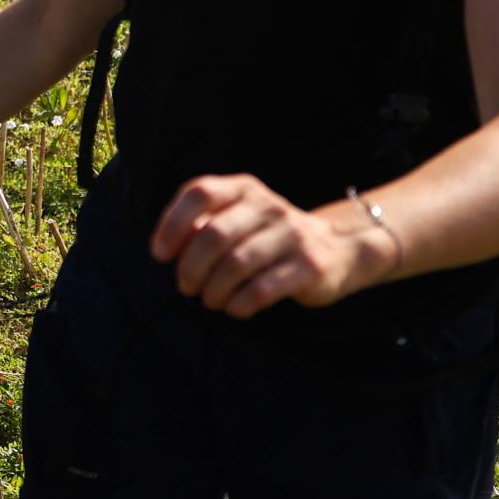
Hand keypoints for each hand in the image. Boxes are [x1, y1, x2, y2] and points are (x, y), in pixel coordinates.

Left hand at [148, 173, 387, 316]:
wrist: (338, 250)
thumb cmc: (268, 238)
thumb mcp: (237, 221)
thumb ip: (202, 226)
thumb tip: (166, 249)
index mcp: (245, 189)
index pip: (199, 193)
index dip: (172, 224)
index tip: (160, 255)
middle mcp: (270, 206)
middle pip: (213, 235)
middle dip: (190, 268)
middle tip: (186, 287)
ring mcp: (293, 235)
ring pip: (236, 265)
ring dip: (213, 290)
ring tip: (210, 300)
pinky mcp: (310, 266)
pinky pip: (262, 289)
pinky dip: (239, 304)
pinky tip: (234, 308)